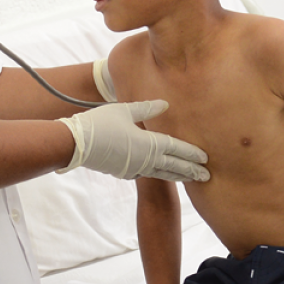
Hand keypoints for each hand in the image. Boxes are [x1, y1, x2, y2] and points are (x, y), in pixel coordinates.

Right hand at [58, 101, 208, 181]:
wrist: (77, 144)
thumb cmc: (100, 123)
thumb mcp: (124, 110)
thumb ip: (146, 108)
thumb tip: (166, 104)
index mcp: (148, 144)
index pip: (176, 149)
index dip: (192, 153)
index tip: (206, 158)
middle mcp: (145, 160)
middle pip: (173, 166)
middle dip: (191, 170)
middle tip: (207, 176)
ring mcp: (134, 168)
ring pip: (161, 173)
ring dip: (177, 175)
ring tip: (190, 178)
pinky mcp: (124, 172)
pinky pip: (147, 174)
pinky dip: (159, 175)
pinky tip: (161, 174)